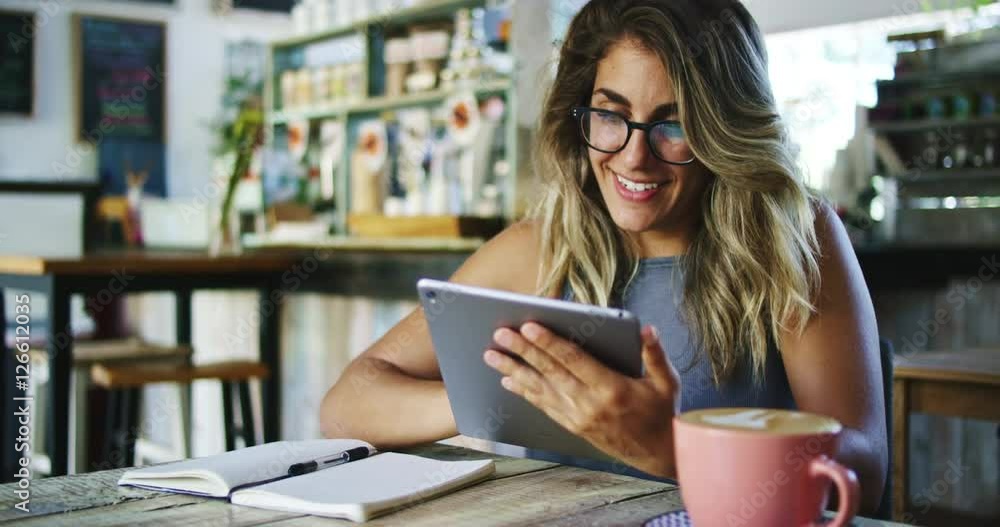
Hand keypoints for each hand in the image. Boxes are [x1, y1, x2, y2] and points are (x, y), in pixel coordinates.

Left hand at [483, 322, 679, 476]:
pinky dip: (525, 392)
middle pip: (550, 372)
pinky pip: (544, 406)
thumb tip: (646, 328)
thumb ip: (654, 354)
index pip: (574, 360)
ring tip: (492, 356)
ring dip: (514, 371)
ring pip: (540, 389)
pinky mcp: (573, 426)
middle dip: (523, 351)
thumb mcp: (667, 382)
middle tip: (500, 334)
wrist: (658, 454)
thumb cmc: (662, 413)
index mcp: (612, 388)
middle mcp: (590, 404)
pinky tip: (508, 381)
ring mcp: (578, 417)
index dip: (550, 342)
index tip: (529, 326)